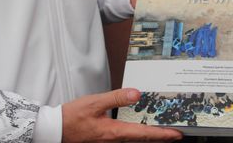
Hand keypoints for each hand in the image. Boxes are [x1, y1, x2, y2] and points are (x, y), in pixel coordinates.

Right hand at [61, 88, 181, 142]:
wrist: (55, 130)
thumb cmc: (71, 118)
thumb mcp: (94, 103)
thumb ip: (116, 98)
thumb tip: (136, 94)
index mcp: (114, 132)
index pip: (144, 134)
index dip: (162, 134)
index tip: (177, 134)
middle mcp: (114, 140)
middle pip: (142, 139)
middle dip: (160, 136)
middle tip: (176, 133)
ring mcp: (109, 141)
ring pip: (134, 139)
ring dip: (149, 135)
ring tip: (162, 129)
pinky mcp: (104, 139)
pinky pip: (125, 137)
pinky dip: (136, 133)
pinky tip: (139, 127)